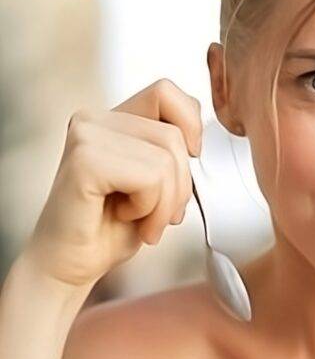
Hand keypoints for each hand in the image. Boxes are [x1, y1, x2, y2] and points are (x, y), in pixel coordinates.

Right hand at [24, 79, 202, 288]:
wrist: (70, 266)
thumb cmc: (110, 229)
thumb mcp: (154, 183)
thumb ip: (170, 152)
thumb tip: (201, 142)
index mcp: (112, 119)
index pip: (168, 92)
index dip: (190, 126)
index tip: (187, 161)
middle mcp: (94, 119)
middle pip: (174, 135)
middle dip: (179, 186)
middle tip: (157, 216)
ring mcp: (86, 135)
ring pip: (166, 159)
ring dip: (164, 204)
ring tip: (140, 220)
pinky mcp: (84, 160)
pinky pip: (150, 178)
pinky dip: (149, 208)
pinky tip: (125, 218)